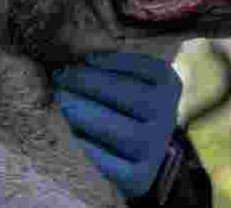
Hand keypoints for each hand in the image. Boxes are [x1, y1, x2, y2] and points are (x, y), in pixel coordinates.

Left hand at [53, 52, 181, 198]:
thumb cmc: (126, 108)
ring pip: (126, 133)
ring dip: (90, 114)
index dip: (117, 62)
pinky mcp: (139, 177)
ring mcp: (155, 149)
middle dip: (92, 84)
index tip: (87, 58)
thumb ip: (110, 68)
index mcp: (168, 87)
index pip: (151, 70)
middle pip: (134, 98)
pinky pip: (115, 163)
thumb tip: (76, 52)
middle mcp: (168, 118)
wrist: (140, 157)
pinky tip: (74, 134)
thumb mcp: (127, 82)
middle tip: (62, 77)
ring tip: (63, 101)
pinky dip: (92, 148)